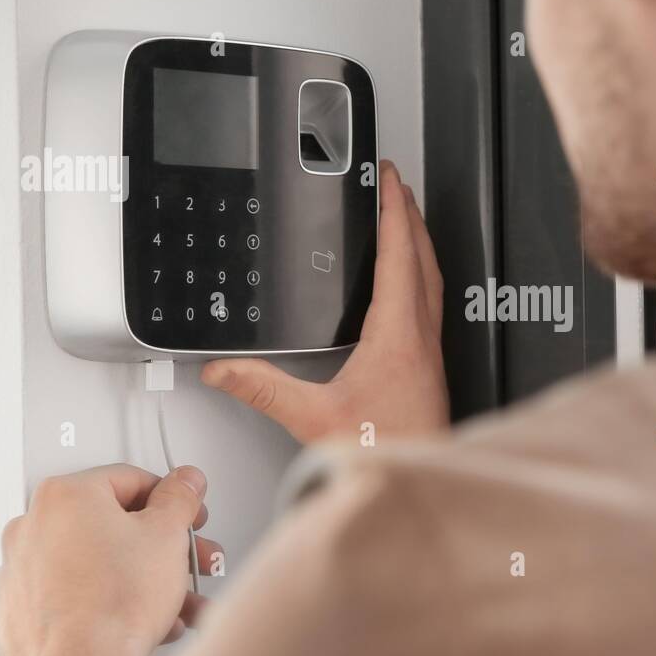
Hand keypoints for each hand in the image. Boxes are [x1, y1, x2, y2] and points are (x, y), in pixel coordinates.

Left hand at [0, 464, 219, 655]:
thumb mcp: (167, 534)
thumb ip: (179, 498)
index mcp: (64, 496)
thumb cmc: (113, 604)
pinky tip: (144, 622)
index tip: (187, 515)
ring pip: (97, 565)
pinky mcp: (20, 612)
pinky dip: (109, 604)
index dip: (171, 499)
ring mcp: (21, 572)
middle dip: (162, 548)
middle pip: (113, 526)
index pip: (130, 480)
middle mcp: (32, 527)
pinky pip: (75, 597)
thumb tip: (183, 483)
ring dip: (143, 581)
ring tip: (176, 603)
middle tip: (188, 561)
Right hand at [202, 160, 448, 441]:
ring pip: (432, 280)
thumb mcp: (312, 418)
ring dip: (418, 244)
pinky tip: (405, 287)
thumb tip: (224, 368)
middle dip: (409, 215)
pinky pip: (430, 304)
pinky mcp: (431, 368)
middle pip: (423, 258)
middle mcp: (422, 338)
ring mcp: (431, 352)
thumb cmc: (383, 452)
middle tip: (398, 185)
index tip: (390, 178)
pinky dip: (419, 277)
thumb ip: (264, 389)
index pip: (399, 255)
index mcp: (399, 335)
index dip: (394, 210)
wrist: (420, 477)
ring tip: (404, 221)